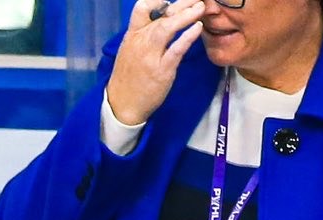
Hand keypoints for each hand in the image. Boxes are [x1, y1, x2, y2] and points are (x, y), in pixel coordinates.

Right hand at [104, 0, 207, 126]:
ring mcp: (150, 56)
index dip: (157, 1)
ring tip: (200, 8)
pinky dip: (187, 37)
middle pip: (161, 16)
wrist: (121, 105)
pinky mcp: (161, 70)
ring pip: (167, 28)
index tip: (171, 2)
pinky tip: (198, 27)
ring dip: (186, 15)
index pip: (141, 8)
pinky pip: (176, 49)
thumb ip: (143, 35)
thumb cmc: (128, 78)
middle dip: (181, 4)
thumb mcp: (129, 51)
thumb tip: (161, 21)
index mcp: (132, 36)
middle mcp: (140, 42)